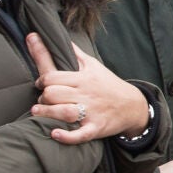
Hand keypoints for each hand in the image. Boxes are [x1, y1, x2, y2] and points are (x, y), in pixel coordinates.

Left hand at [26, 35, 147, 142]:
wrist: (133, 105)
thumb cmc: (108, 84)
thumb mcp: (94, 65)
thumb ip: (75, 53)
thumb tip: (60, 36)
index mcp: (83, 78)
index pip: (53, 76)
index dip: (42, 81)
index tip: (41, 84)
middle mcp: (86, 94)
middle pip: (53, 94)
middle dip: (42, 98)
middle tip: (43, 100)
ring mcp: (91, 112)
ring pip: (62, 112)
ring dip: (46, 113)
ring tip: (39, 112)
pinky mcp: (95, 128)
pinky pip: (79, 134)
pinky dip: (66, 136)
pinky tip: (55, 134)